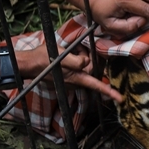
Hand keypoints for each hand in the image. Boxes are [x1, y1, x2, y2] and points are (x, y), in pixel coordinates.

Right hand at [0, 46, 121, 102]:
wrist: (28, 64)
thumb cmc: (43, 59)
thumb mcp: (60, 55)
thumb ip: (75, 60)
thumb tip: (86, 62)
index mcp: (76, 78)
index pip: (96, 85)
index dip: (109, 92)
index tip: (120, 99)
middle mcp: (75, 82)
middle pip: (91, 72)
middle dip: (89, 60)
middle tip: (77, 49)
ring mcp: (70, 81)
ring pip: (84, 70)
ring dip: (81, 59)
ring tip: (68, 51)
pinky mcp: (65, 79)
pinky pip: (76, 70)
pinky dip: (75, 62)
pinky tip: (65, 55)